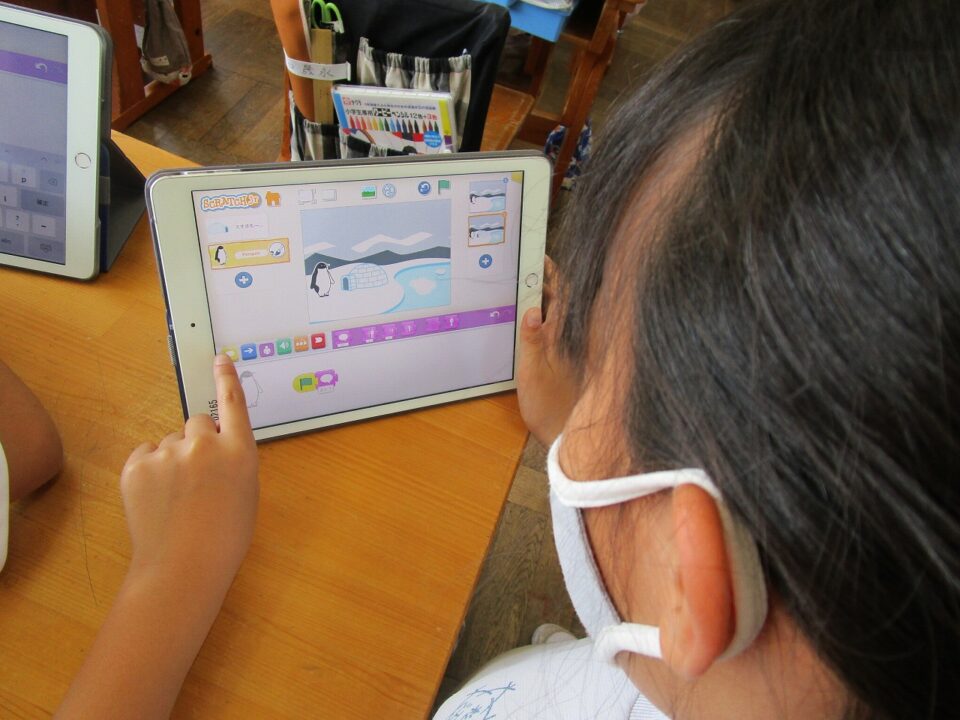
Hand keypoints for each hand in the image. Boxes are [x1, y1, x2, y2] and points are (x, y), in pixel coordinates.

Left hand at [119, 355, 258, 593]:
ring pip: (169, 443)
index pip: (233, 403)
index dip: (226, 378)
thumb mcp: (246, 492)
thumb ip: (233, 461)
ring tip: (175, 498)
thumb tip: (217, 447)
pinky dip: (149, 471)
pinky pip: (144, 455)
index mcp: (239, 452)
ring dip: (172, 460)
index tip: (220, 359)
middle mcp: (205, 444)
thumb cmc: (224, 537)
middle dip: (196, 441)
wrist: (183, 566)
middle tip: (196, 476)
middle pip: (197, 422)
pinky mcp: (136, 465)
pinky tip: (156, 498)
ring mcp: (168, 453)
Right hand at [517, 257, 579, 446]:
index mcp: (566, 334)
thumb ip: (532, 340)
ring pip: (558, 313)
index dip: (552, 272)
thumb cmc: (550, 407)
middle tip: (520, 268)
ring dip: (541, 299)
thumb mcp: (533, 373)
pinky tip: (528, 320)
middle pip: (561, 299)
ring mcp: (571, 347)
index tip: (537, 257)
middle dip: (543, 282)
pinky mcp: (568, 358)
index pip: (563, 293)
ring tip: (520, 288)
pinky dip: (542, 318)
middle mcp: (572, 337)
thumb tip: (532, 310)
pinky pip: (556, 328)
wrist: (565, 437)